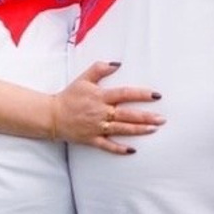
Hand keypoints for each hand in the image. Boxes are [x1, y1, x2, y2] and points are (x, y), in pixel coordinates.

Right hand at [49, 60, 163, 153]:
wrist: (51, 115)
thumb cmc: (69, 96)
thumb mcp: (83, 78)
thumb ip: (100, 68)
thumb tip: (117, 63)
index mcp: (100, 96)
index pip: (124, 94)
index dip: (141, 94)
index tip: (156, 95)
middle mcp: (101, 112)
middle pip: (127, 114)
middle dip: (146, 117)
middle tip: (162, 119)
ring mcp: (96, 127)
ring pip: (121, 129)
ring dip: (138, 130)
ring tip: (153, 129)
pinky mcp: (91, 139)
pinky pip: (107, 146)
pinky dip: (119, 149)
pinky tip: (132, 150)